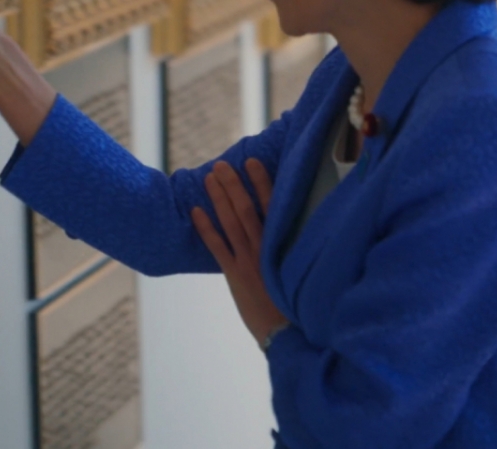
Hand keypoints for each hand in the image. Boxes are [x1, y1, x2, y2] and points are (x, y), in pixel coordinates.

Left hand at [191, 158, 288, 346]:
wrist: (289, 334)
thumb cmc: (298, 302)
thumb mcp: (300, 269)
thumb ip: (292, 246)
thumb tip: (285, 224)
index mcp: (283, 244)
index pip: (272, 206)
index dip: (261, 183)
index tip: (252, 162)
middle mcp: (265, 248)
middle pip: (246, 209)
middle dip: (233, 184)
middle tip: (222, 164)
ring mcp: (248, 261)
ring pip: (230, 223)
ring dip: (218, 198)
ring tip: (210, 178)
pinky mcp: (235, 276)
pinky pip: (217, 247)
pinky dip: (206, 228)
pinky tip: (196, 211)